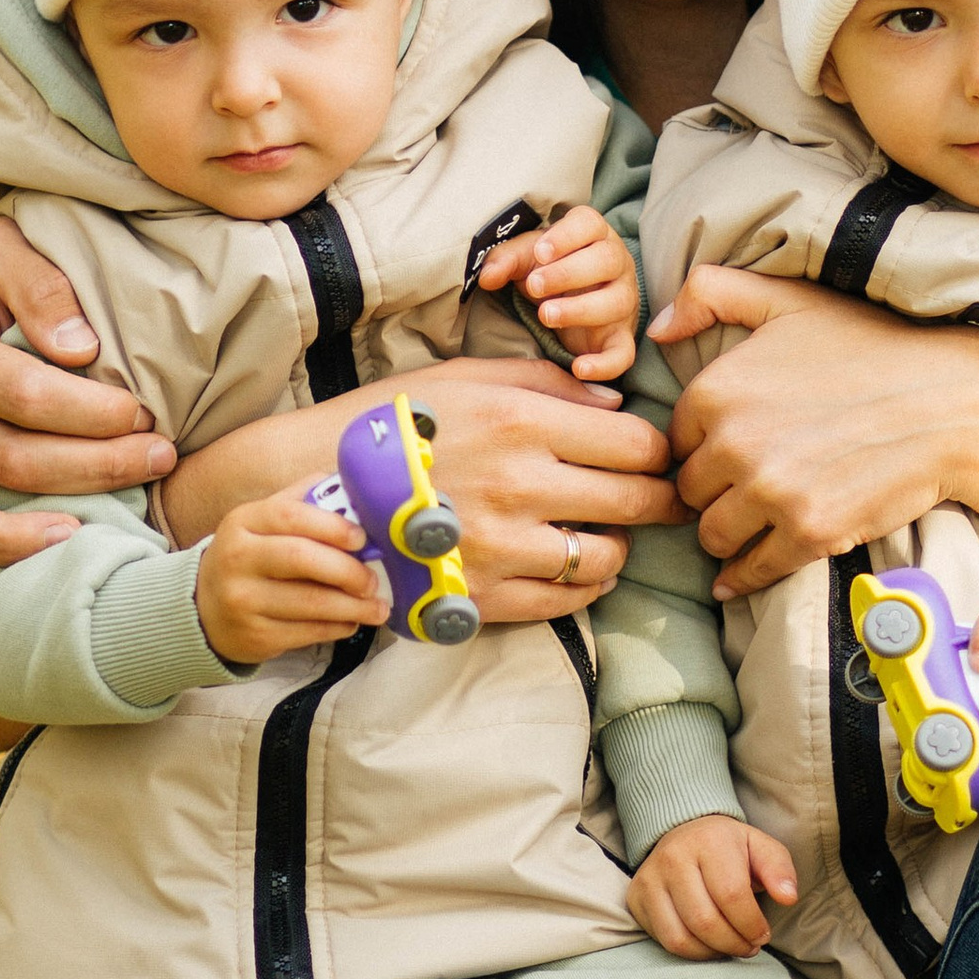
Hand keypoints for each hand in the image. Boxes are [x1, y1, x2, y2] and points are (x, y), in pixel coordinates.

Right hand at [0, 212, 174, 567]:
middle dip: (98, 461)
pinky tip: (62, 538)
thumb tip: (77, 348)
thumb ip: (39, 284)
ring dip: (67, 501)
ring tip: (131, 495)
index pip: (25, 395)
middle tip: (161, 453)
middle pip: (15, 456)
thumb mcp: (4, 245)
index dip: (91, 413)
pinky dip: (0, 545)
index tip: (146, 412)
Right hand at [162, 357, 682, 624]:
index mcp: (521, 421)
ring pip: (609, 556)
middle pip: (640, 500)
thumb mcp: (466, 378)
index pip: (639, 443)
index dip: (659, 450)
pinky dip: (583, 584)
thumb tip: (617, 406)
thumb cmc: (397, 424)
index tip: (654, 455)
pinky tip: (568, 563)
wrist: (319, 493)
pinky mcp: (484, 595)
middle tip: (659, 497)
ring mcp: (503, 547)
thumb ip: (546, 385)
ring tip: (599, 530)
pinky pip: (567, 600)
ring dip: (617, 544)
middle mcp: (520, 485)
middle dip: (659, 498)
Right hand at [195, 492, 389, 666]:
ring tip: (376, 608)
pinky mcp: (254, 636)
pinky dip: (338, 627)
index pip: (290, 515)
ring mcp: (243, 600)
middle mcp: (237, 559)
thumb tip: (355, 491)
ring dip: (353, 607)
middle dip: (348, 570)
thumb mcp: (261, 522)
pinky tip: (351, 622)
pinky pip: (308, 632)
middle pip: (301, 558)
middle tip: (372, 581)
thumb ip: (303, 502)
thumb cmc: (250, 558)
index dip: (332, 526)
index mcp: (243, 521)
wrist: (204, 609)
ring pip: (310, 602)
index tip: (362, 539)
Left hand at [477, 206, 639, 383]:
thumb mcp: (524, 260)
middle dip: (568, 273)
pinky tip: (578, 368)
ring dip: (580, 310)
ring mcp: (623, 300)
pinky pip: (624, 352)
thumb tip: (487, 277)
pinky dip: (605, 364)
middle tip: (534, 286)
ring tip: (545, 316)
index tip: (539, 253)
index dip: (566, 237)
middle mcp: (616, 263)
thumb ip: (505, 261)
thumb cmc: (547, 270)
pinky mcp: (621, 337)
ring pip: (616, 302)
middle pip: (607, 260)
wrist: (568, 300)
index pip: (590, 224)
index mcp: (593, 234)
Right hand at [627, 817, 798, 959]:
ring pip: (682, 937)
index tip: (764, 935)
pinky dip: (692, 953)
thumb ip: (779, 870)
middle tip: (750, 947)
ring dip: (713, 953)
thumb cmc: (729, 848)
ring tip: (731, 947)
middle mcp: (674, 857)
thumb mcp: (761, 848)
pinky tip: (709, 946)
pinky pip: (665, 940)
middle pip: (706, 921)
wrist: (685, 833)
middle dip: (734, 944)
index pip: (732, 896)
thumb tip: (788, 897)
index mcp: (709, 841)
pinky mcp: (637, 897)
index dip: (752, 925)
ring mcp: (650, 878)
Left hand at [655, 265, 978, 602]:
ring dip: (727, 533)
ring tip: (749, 524)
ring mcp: (771, 494)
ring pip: (713, 535)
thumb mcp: (789, 299)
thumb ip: (711, 293)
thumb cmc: (871, 346)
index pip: (676, 441)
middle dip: (712, 492)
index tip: (726, 452)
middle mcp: (734, 444)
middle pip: (690, 492)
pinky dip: (743, 576)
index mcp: (718, 389)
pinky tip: (739, 575)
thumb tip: (658, 331)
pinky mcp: (808, 533)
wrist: (950, 402)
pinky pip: (750, 571)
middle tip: (741, 490)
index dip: (701, 447)